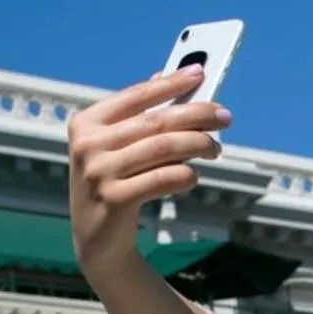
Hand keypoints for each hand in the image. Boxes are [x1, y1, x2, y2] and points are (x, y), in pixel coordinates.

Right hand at [67, 67, 227, 277]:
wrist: (97, 241)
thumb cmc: (114, 185)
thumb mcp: (116, 148)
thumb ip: (137, 117)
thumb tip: (167, 75)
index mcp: (86, 122)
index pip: (137, 95)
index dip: (170, 82)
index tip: (200, 72)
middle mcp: (88, 144)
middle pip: (156, 121)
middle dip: (197, 115)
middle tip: (225, 117)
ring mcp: (99, 172)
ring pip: (164, 147)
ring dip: (198, 145)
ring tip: (215, 149)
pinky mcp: (114, 199)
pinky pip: (163, 179)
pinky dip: (185, 175)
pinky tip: (193, 175)